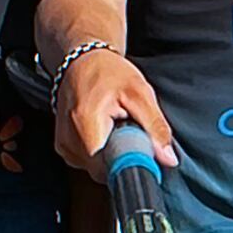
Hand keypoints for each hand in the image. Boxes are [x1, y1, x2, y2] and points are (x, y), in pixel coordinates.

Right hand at [52, 47, 170, 172]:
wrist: (82, 61)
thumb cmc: (108, 72)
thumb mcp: (140, 94)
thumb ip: (156, 128)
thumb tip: (169, 158)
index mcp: (84, 124)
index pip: (108, 168)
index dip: (129, 165)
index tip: (140, 152)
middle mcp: (68, 138)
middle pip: (103, 171)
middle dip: (121, 156)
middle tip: (127, 130)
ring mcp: (63, 145)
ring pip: (96, 169)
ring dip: (111, 154)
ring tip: (114, 128)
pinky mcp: (63, 147)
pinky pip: (88, 162)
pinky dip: (100, 151)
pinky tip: (104, 132)